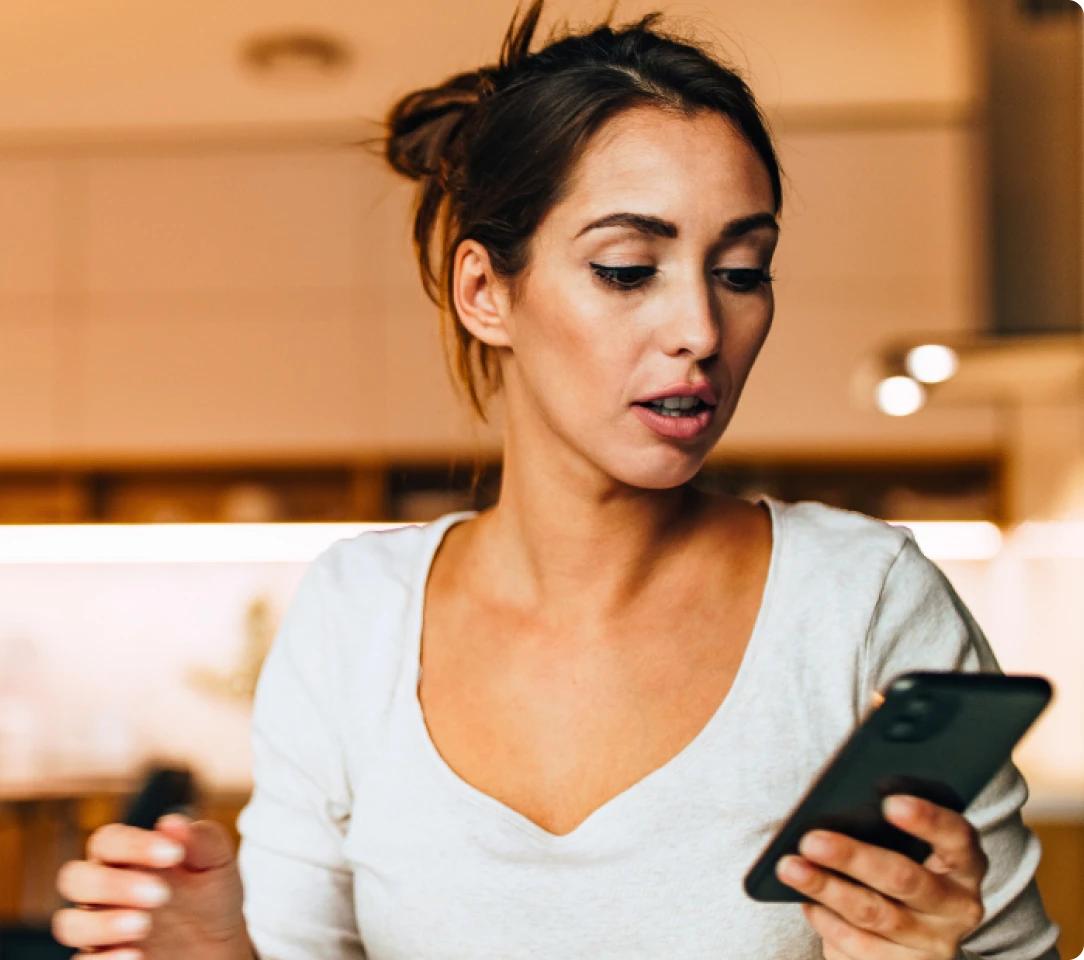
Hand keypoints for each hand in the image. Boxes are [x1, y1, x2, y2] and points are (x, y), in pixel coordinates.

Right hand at [53, 813, 249, 959]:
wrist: (220, 949)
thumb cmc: (211, 898)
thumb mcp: (218, 866)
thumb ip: (202, 840)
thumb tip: (172, 822)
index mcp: (126, 857)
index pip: (108, 840)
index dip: (134, 844)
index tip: (174, 854)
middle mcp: (103, 891)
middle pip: (76, 878)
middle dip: (112, 884)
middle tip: (160, 894)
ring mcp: (98, 930)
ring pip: (71, 923)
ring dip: (104, 923)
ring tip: (144, 925)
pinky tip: (136, 955)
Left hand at [777, 794, 987, 959]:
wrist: (920, 937)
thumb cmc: (905, 867)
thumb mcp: (911, 846)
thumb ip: (887, 828)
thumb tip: (835, 810)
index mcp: (965, 864)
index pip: (956, 836)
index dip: (928, 819)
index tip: (890, 802)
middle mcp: (958, 906)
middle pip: (903, 878)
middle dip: (853, 857)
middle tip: (811, 840)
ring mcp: (934, 943)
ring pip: (874, 913)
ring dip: (826, 889)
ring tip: (790, 868)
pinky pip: (860, 947)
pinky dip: (827, 921)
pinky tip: (807, 902)